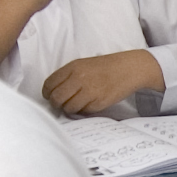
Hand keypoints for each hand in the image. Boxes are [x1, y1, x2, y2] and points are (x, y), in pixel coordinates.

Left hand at [41, 49, 164, 115]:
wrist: (128, 69)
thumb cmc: (105, 67)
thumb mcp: (83, 65)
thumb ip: (68, 76)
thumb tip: (54, 92)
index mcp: (73, 67)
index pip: (49, 84)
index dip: (47, 93)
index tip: (50, 96)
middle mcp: (79, 78)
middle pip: (56, 98)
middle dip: (56, 104)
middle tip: (60, 104)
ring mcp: (89, 91)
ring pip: (68, 107)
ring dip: (70, 108)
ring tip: (77, 104)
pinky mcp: (98, 102)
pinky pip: (83, 111)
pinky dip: (84, 110)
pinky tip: (90, 103)